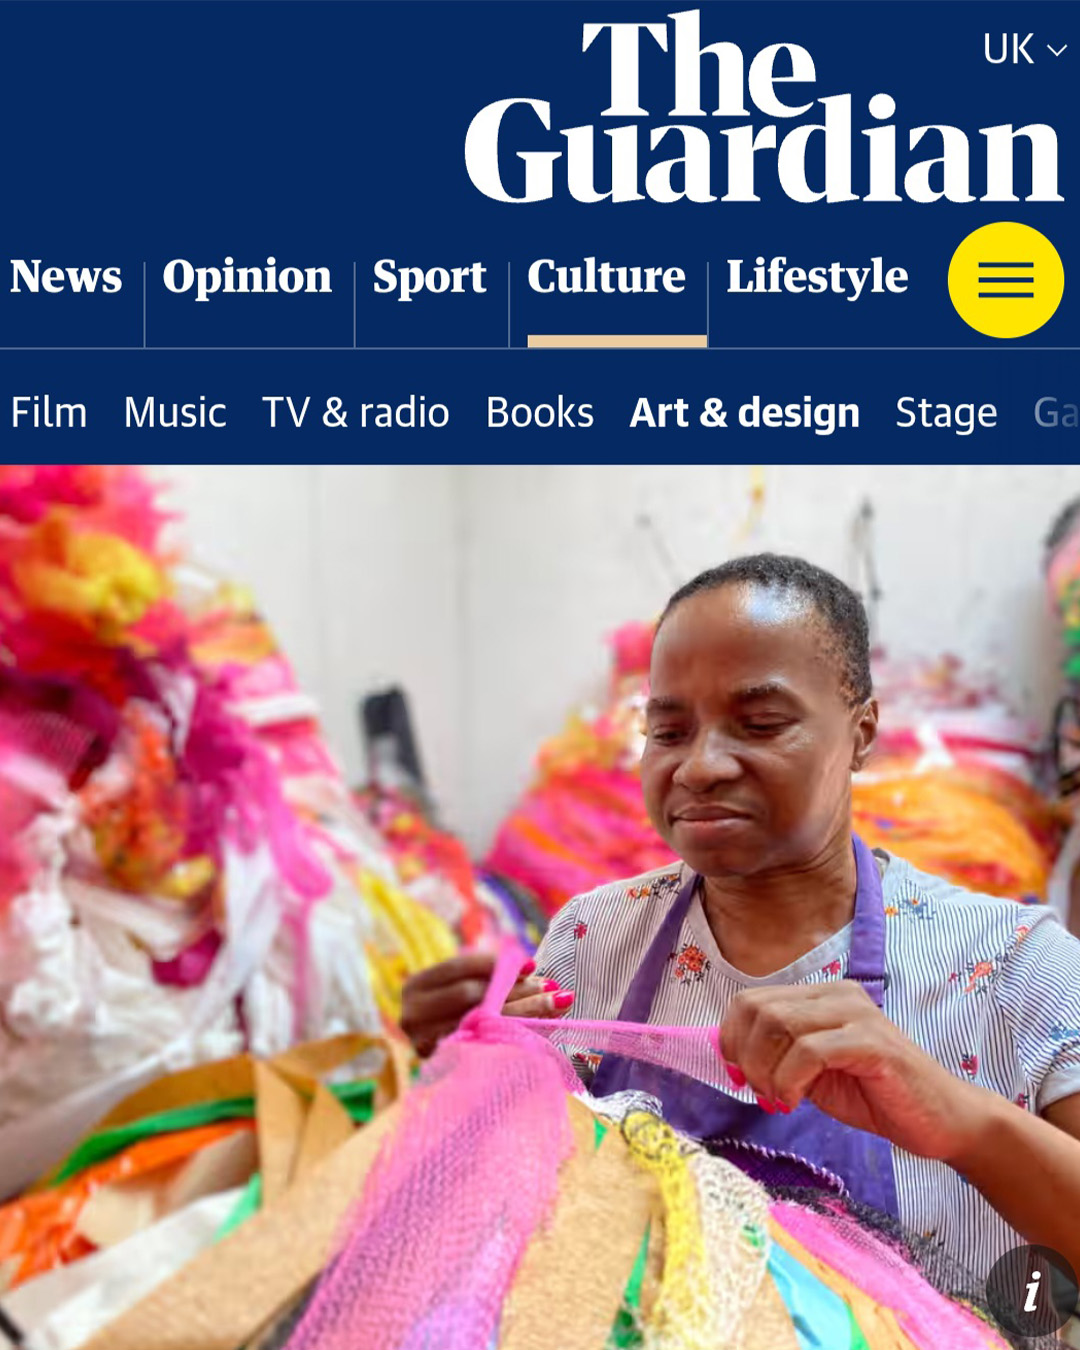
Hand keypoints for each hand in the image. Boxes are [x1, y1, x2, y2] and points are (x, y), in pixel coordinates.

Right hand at [400, 953, 573, 1056]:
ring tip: (559, 1002)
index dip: (497, 963)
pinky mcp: (445, 1066)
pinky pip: (488, 1046)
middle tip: (551, 986)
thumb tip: (530, 968)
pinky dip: (519, 1033)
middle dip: (516, 989)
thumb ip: (491, 977)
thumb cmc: (457, 1016)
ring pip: (484, 1021)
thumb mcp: (465, 991)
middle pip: (472, 994)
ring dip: (526, 1010)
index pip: (459, 967)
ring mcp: (427, 1045)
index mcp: (415, 987)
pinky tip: (546, 1026)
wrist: (445, 1070)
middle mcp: (413, 1017)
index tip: (530, 965)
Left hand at [719, 981, 986, 1162]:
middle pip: (758, 1009)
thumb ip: (778, 1056)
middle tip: (760, 1091)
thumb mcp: (813, 1073)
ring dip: (766, 1070)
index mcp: (820, 997)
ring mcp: (857, 1014)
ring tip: (779, 1098)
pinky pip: (810, 1050)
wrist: (941, 1120)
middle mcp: (837, 995)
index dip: (731, 1037)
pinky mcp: (872, 1042)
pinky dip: (789, 1079)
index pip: (750, 1000)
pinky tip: (794, 1101)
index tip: (737, 1074)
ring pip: (779, 1025)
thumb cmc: (875, 1096)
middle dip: (745, 1056)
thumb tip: (729, 1056)